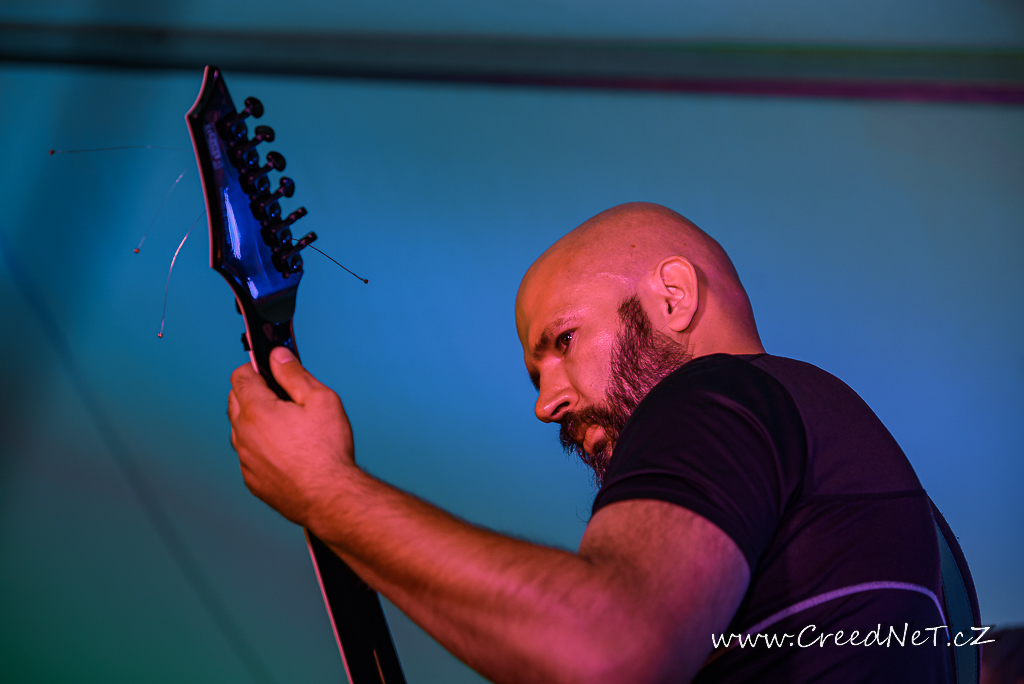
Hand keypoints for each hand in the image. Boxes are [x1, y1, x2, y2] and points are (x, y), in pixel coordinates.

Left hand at [228, 346, 354, 526]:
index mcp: (256, 410)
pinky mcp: (253, 480)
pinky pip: (249, 455)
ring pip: (240, 429)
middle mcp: (243, 434)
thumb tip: (278, 355)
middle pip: (235, 400)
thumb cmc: (327, 450)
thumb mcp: (320, 400)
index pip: (240, 376)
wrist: (329, 497)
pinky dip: (260, 447)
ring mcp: (246, 460)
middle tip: (283, 396)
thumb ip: (294, 374)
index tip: (271, 370)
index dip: (256, 367)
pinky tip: (286, 451)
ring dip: (255, 421)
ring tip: (287, 425)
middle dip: (253, 391)